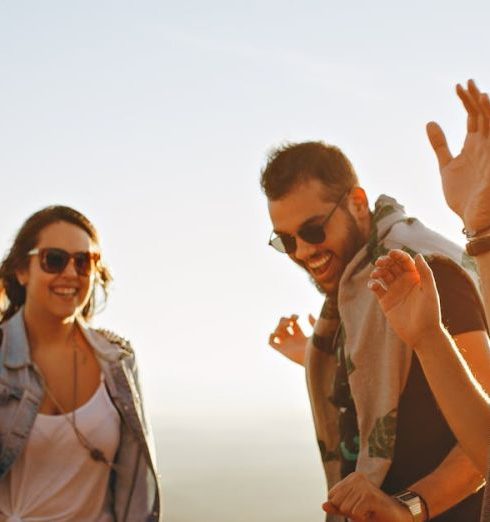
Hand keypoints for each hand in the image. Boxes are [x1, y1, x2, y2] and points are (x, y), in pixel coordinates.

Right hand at [268, 314, 314, 365]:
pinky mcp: (283, 350)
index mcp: (300, 336)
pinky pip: (271, 343)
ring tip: (286, 327)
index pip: (292, 323)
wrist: (316, 358)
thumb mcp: (317, 331)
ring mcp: (287, 345)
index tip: (297, 317)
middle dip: (284, 320)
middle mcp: (292, 340)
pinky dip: (271, 337)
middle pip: (282, 326)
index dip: (292, 317)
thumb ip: (313, 322)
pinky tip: (279, 333)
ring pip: (276, 332)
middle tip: (290, 322)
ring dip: (278, 326)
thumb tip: (308, 314)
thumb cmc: (319, 346)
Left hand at [322, 472, 411, 521]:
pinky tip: (372, 513)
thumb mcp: (353, 509)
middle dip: (349, 512)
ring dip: (357, 516)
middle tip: (364, 510)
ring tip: (369, 511)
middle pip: (337, 503)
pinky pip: (355, 514)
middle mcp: (356, 478)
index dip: (342, 507)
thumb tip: (323, 505)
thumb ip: (338, 507)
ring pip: (346, 509)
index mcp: (351, 478)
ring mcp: (363, 486)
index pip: (332, 496)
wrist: (399, 516)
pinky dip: (362, 519)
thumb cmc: (375, 512)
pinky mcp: (370, 496)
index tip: (357, 507)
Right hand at [367, 250, 441, 349]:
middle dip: (385, 261)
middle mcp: (404, 282)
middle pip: (392, 265)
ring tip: (376, 274)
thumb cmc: (429, 313)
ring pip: (383, 275)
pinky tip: (373, 285)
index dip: (398, 255)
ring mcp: (394, 291)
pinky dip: (372, 284)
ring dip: (378, 271)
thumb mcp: (430, 291)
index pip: (405, 261)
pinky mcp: (385, 301)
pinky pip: (376, 288)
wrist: (422, 334)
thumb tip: (418, 255)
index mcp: (415, 277)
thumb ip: (425, 273)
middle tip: (380, 262)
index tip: (391, 253)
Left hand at [427, 79, 489, 232]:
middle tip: (465, 83)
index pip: (474, 117)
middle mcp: (485, 146)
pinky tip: (485, 108)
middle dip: (474, 99)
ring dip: (485, 108)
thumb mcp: (447, 167)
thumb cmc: (463, 196)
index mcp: (474, 145)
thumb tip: (430, 122)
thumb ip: (440, 145)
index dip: (467, 101)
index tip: (457, 86)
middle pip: (482, 116)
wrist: (473, 220)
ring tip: (476, 91)